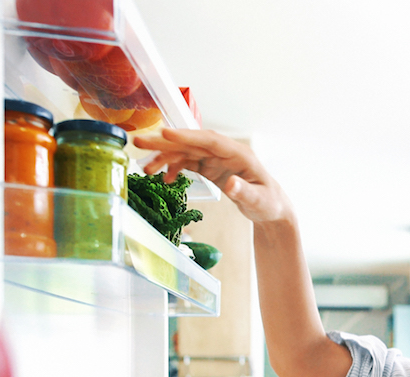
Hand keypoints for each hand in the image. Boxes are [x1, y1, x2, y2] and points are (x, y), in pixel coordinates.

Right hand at [131, 128, 293, 224]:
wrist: (270, 208)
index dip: (187, 136)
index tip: (165, 133)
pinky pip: (188, 163)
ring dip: (165, 158)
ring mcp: (216, 159)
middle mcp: (224, 152)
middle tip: (139, 142)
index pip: (209, 140)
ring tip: (145, 168)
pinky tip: (164, 179)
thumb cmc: (269, 203)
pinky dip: (174, 169)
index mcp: (238, 154)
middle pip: (192, 143)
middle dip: (165, 142)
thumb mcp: (260, 201)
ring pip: (185, 152)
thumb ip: (245, 192)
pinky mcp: (210, 167)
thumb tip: (231, 184)